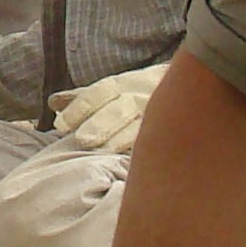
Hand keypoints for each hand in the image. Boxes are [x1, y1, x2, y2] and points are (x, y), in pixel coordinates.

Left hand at [53, 62, 167, 154]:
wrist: (192, 89)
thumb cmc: (140, 95)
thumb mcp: (113, 91)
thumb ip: (84, 98)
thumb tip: (54, 103)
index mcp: (126, 84)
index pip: (101, 92)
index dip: (81, 107)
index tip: (61, 124)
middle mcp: (143, 96)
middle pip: (121, 107)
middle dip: (101, 123)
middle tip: (82, 140)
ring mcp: (160, 113)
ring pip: (142, 123)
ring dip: (121, 138)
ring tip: (104, 151)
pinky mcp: (172, 130)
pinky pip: (160, 138)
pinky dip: (146, 148)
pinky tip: (133, 161)